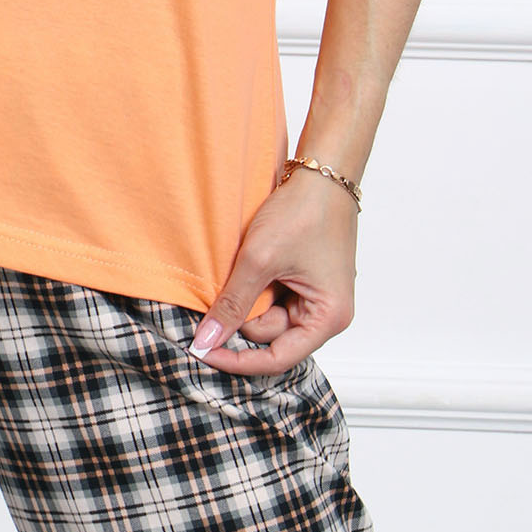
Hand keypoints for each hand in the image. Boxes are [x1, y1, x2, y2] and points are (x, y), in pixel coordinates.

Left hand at [186, 167, 358, 374]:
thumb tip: (208, 340)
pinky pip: (272, 296)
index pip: (278, 358)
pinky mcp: (303, 280)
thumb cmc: (303, 212)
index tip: (203, 350)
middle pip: (271, 336)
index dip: (238, 359)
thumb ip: (233, 304)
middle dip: (242, 315)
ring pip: (268, 314)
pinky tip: (247, 264)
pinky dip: (255, 285)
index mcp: (328, 318)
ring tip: (243, 263)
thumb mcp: (260, 259)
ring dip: (247, 296)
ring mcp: (315, 297)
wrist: (321, 172)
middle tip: (222, 286)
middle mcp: (327, 314)